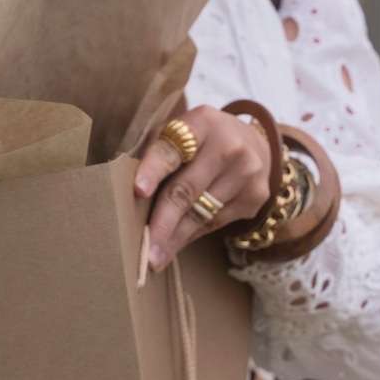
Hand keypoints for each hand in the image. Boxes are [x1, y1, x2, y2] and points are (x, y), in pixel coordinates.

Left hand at [133, 103, 272, 269]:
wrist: (253, 143)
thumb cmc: (200, 141)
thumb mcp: (180, 133)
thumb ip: (156, 154)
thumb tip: (124, 194)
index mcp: (202, 123)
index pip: (171, 150)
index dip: (153, 171)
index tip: (138, 191)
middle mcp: (229, 145)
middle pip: (186, 190)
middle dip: (162, 222)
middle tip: (145, 249)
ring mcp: (246, 172)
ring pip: (201, 214)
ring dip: (175, 237)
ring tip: (156, 256)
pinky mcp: (256, 195)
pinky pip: (217, 222)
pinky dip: (193, 234)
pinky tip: (177, 243)